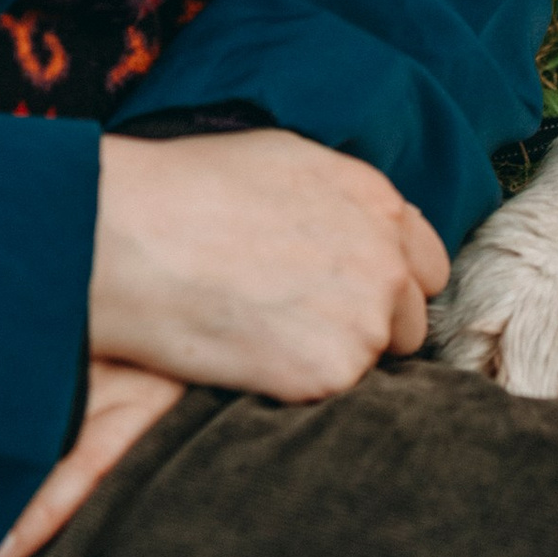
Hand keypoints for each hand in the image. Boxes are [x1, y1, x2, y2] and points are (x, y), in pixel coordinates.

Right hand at [90, 126, 449, 399]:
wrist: (130, 240)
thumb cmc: (187, 190)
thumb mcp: (283, 161)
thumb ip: (341, 199)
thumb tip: (355, 225)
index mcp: (379, 203)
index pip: (426, 263)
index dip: (387, 279)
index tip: (346, 291)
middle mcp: (388, 261)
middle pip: (408, 319)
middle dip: (367, 325)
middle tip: (297, 322)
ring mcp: (365, 322)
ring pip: (372, 361)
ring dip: (332, 357)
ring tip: (264, 336)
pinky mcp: (332, 375)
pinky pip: (330, 395)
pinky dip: (295, 386)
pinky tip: (248, 356)